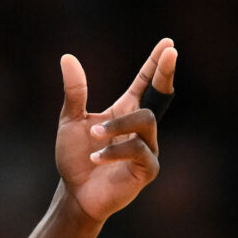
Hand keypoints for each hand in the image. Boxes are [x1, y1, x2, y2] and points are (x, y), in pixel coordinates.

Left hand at [55, 38, 176, 221]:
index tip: (168, 44)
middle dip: (164, 74)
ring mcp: (147, 148)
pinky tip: (96, 158)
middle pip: (158, 96)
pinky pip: (139, 151)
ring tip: (93, 135)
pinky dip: (115, 152)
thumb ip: (74, 91)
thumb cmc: (76, 158)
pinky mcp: (147, 169)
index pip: (145, 83)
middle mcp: (140, 127)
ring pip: (144, 121)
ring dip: (116, 126)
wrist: (74, 193)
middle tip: (170, 54)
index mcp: (125, 111)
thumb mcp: (70, 120)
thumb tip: (67, 57)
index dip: (156, 64)